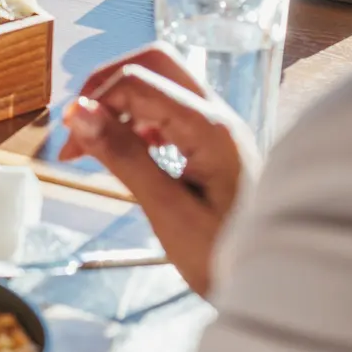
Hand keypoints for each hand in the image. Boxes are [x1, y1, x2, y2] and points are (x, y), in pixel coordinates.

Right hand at [58, 43, 257, 294]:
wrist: (281, 288)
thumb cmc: (226, 258)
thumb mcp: (167, 212)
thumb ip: (124, 156)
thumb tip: (78, 111)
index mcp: (210, 129)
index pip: (137, 81)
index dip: (94, 102)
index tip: (70, 144)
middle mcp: (218, 116)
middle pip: (154, 63)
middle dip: (107, 85)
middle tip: (81, 126)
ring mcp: (219, 128)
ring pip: (161, 82)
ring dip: (121, 103)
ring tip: (96, 148)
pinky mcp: (215, 143)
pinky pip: (170, 108)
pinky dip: (138, 120)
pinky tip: (128, 154)